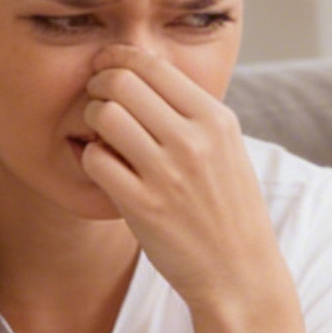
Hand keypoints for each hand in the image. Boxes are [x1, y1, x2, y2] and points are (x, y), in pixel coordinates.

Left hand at [78, 44, 287, 312]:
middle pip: (121, 82)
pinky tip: (103, 167)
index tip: (106, 68)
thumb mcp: (228, 149)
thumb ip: (192, 113)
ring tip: (102, 135)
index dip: (118, 59)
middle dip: (98, 85)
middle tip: (96, 100)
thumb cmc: (228, 210)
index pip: (152, 64)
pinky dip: (91, 158)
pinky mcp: (143, 206)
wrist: (240, 273)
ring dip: (92, 120)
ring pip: (105, 115)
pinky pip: (96, 159)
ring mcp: (168, 174)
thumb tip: (144, 71)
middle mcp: (194, 140)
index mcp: (216, 119)